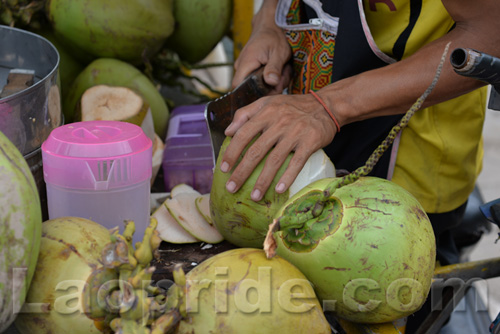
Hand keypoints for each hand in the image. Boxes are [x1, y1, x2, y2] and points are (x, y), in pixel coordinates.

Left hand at [220, 93, 337, 200]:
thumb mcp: (267, 102)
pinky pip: (297, 162)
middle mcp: (279, 122)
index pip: (243, 134)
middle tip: (231, 188)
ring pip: (275, 160)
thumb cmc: (292, 106)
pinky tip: (279, 190)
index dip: (232, 152)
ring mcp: (295, 133)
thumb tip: (227, 131)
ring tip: (254, 196)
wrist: (325, 105)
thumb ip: (245, 113)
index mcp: (266, 113)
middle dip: (242, 172)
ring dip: (263, 180)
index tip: (223, 168)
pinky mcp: (310, 142)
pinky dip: (288, 177)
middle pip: (256, 151)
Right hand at [232, 1, 291, 94]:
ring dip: (273, 82)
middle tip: (283, 78)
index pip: (238, 87)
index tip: (270, 91)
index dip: (253, 94)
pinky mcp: (251, 68)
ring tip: (283, 70)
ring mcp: (245, 67)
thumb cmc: (274, 36)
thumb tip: (271, 82)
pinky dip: (272, 77)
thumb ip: (274, 68)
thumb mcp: (279, 52)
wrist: (271, 25)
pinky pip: (260, 79)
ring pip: (258, 84)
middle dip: (270, 88)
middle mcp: (242, 66)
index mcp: (246, 63)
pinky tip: (280, 70)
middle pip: (252, 88)